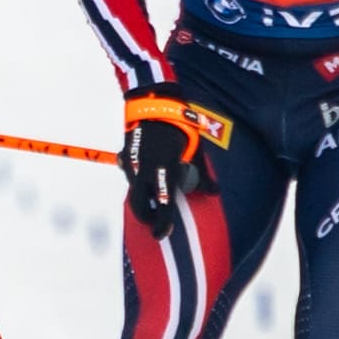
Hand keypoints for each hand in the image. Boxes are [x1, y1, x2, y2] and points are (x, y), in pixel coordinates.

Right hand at [119, 93, 227, 236]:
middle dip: (146, 217)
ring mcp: (132, 163)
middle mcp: (145, 169)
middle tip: (155, 221)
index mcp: (165, 169)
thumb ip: (203, 176)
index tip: (161, 234)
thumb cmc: (180, 127)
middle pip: (138, 205)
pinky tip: (148, 173)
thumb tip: (214, 193)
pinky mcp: (124, 156)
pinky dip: (139, 179)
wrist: (155, 103)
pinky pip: (130, 174)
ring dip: (144, 195)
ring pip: (134, 189)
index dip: (162, 223)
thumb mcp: (196, 152)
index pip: (163, 204)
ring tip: (156, 190)